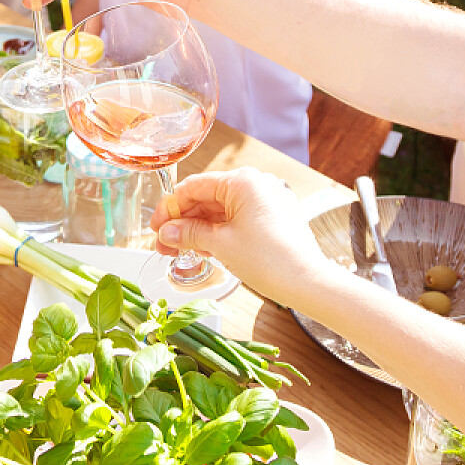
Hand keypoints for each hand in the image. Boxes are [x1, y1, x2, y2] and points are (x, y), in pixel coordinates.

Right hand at [151, 168, 340, 308]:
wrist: (308, 283)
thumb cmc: (271, 260)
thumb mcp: (221, 245)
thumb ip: (188, 234)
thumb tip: (166, 232)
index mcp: (243, 181)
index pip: (194, 187)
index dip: (170, 208)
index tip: (156, 228)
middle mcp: (257, 184)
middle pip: (207, 198)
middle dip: (183, 222)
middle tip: (164, 244)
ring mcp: (267, 200)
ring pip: (221, 210)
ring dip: (198, 229)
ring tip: (179, 251)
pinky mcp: (273, 217)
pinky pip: (237, 219)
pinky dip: (218, 232)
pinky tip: (203, 249)